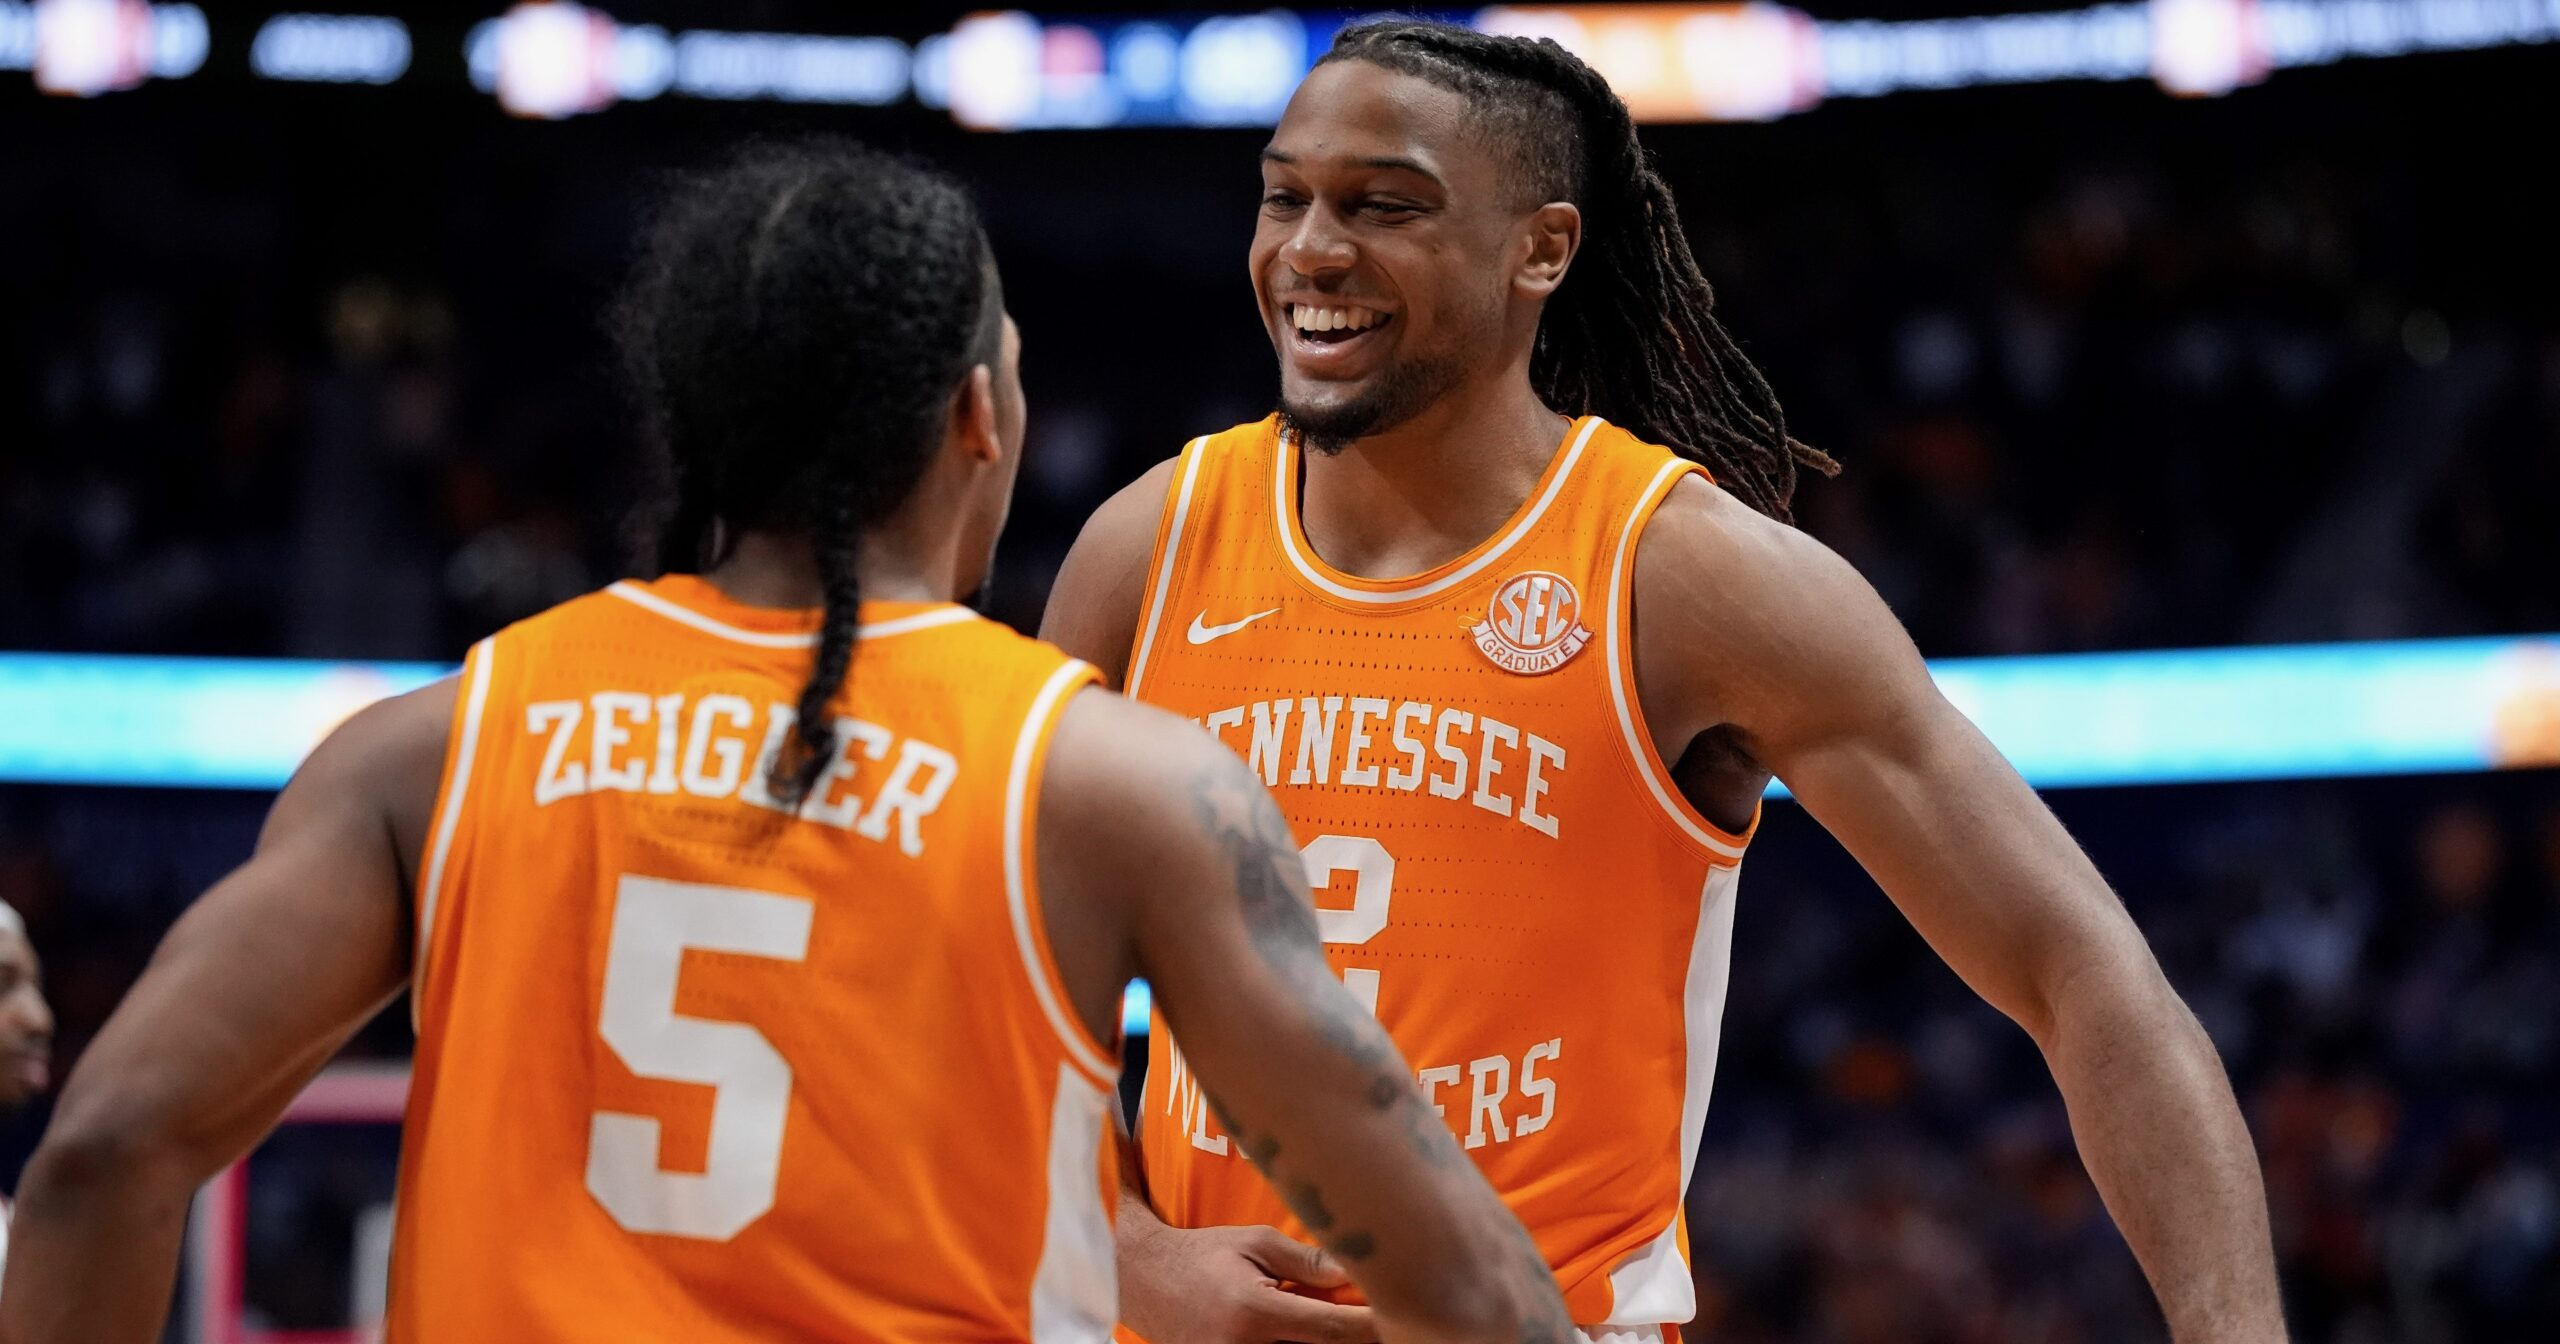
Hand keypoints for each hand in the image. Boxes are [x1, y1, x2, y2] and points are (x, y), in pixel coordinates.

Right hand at [1118, 1219, 1377, 1343]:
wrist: (1143, 1282)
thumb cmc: (1204, 1255)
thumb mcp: (1256, 1242)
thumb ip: (1308, 1261)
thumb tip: (1361, 1270)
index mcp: (1254, 1312)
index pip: (1332, 1328)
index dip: (1374, 1326)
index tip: (1406, 1314)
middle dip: (1357, 1341)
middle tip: (1393, 1323)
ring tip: (1355, 1328)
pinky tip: (1318, 1335)